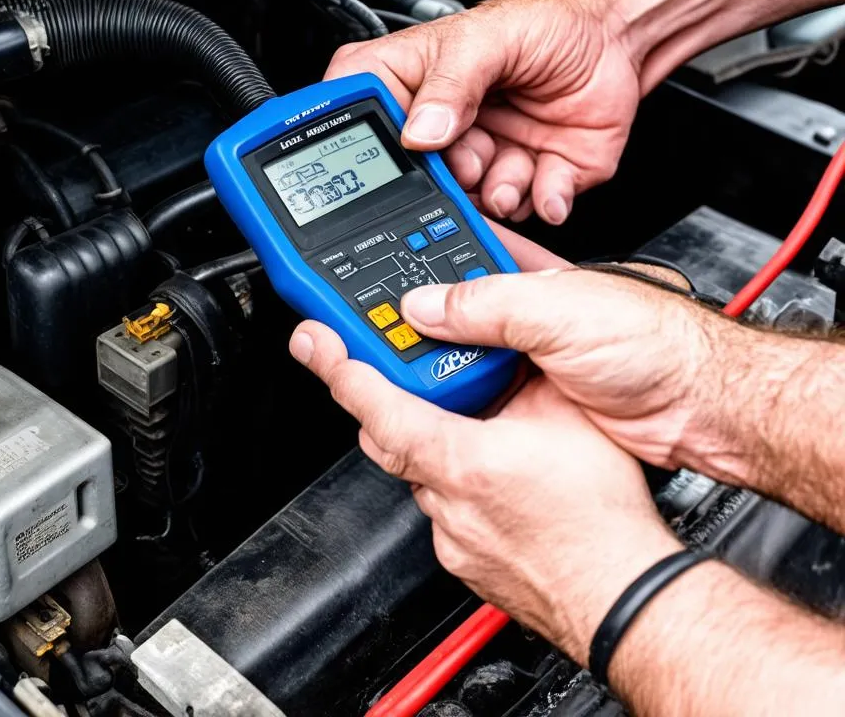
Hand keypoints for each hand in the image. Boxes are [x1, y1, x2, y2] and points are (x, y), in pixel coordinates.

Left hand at [289, 321, 679, 662]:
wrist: (623, 596)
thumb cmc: (602, 521)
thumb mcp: (569, 416)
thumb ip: (526, 371)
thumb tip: (507, 343)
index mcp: (461, 459)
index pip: (377, 405)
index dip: (340, 368)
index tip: (314, 343)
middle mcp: (446, 502)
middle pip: (385, 439)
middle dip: (385, 400)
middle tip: (396, 370)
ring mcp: (452, 537)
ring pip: (418, 476)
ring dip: (432, 445)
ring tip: (476, 427)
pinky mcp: (465, 561)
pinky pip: (443, 511)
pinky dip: (456, 485)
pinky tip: (495, 478)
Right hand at [325, 0, 639, 223]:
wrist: (615, 34)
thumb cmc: (548, 20)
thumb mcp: (487, 39)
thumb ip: (451, 83)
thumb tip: (418, 131)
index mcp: (413, 83)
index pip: (362, 115)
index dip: (371, 142)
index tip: (401, 151)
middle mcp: (443, 125)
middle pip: (418, 176)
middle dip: (449, 178)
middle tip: (469, 160)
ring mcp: (485, 153)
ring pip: (472, 200)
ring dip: (496, 190)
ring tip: (514, 165)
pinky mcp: (529, 176)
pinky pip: (527, 208)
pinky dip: (542, 199)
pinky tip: (548, 176)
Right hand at [396, 268, 742, 469]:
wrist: (700, 408)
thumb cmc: (657, 342)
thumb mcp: (559, 311)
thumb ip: (487, 305)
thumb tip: (426, 305)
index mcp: (531, 271)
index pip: (459, 249)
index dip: (418, 253)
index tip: (374, 263)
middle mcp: (526, 311)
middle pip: (450, 308)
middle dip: (415, 316)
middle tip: (374, 325)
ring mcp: (528, 357)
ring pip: (459, 354)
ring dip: (431, 360)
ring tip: (393, 362)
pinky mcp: (532, 400)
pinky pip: (478, 395)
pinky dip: (452, 398)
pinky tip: (432, 400)